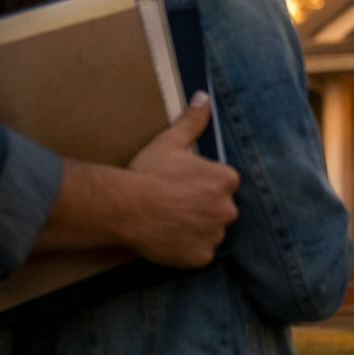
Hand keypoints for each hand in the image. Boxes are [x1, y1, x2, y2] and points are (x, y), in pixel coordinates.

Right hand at [118, 94, 240, 267]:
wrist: (125, 206)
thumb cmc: (148, 172)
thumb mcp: (170, 141)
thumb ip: (193, 121)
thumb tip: (204, 97)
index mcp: (225, 180)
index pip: (224, 183)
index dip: (202, 184)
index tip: (183, 185)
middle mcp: (228, 209)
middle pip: (220, 208)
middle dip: (203, 207)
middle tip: (174, 203)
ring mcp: (214, 235)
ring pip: (210, 232)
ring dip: (196, 228)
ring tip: (170, 221)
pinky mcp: (201, 257)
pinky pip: (199, 254)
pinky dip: (187, 249)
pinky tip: (169, 238)